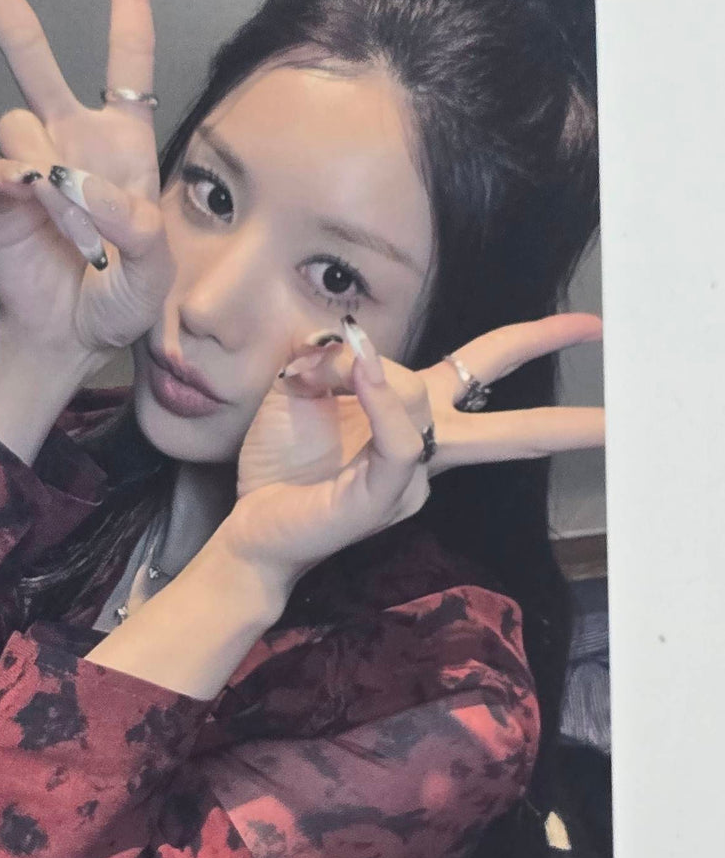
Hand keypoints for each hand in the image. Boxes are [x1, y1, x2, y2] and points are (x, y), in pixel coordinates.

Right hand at [0, 0, 172, 436]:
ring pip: (24, 122)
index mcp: (121, 137)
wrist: (70, 335)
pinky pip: (8, 168)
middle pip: (27, 44)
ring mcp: (30, 158)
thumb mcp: (154, 270)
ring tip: (82, 234)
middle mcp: (71, 133)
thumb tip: (81, 186)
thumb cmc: (118, 295)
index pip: (127, 51)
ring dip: (60, 179)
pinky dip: (34, 196)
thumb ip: (135, 226)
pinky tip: (50, 225)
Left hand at [227, 312, 604, 586]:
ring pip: (426, 399)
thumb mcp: (298, 386)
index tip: (587, 328)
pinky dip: (384, 401)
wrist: (253, 529)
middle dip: (560, 398)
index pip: (480, 370)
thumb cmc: (280, 462)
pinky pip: (402, 441)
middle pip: (507, 417)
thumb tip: (354, 344)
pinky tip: (363, 373)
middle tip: (604, 347)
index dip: (531, 342)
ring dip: (369, 371)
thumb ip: (330, 355)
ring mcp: (410, 477)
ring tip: (310, 378)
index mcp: (413, 417)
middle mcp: (425, 447)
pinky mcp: (384, 496)